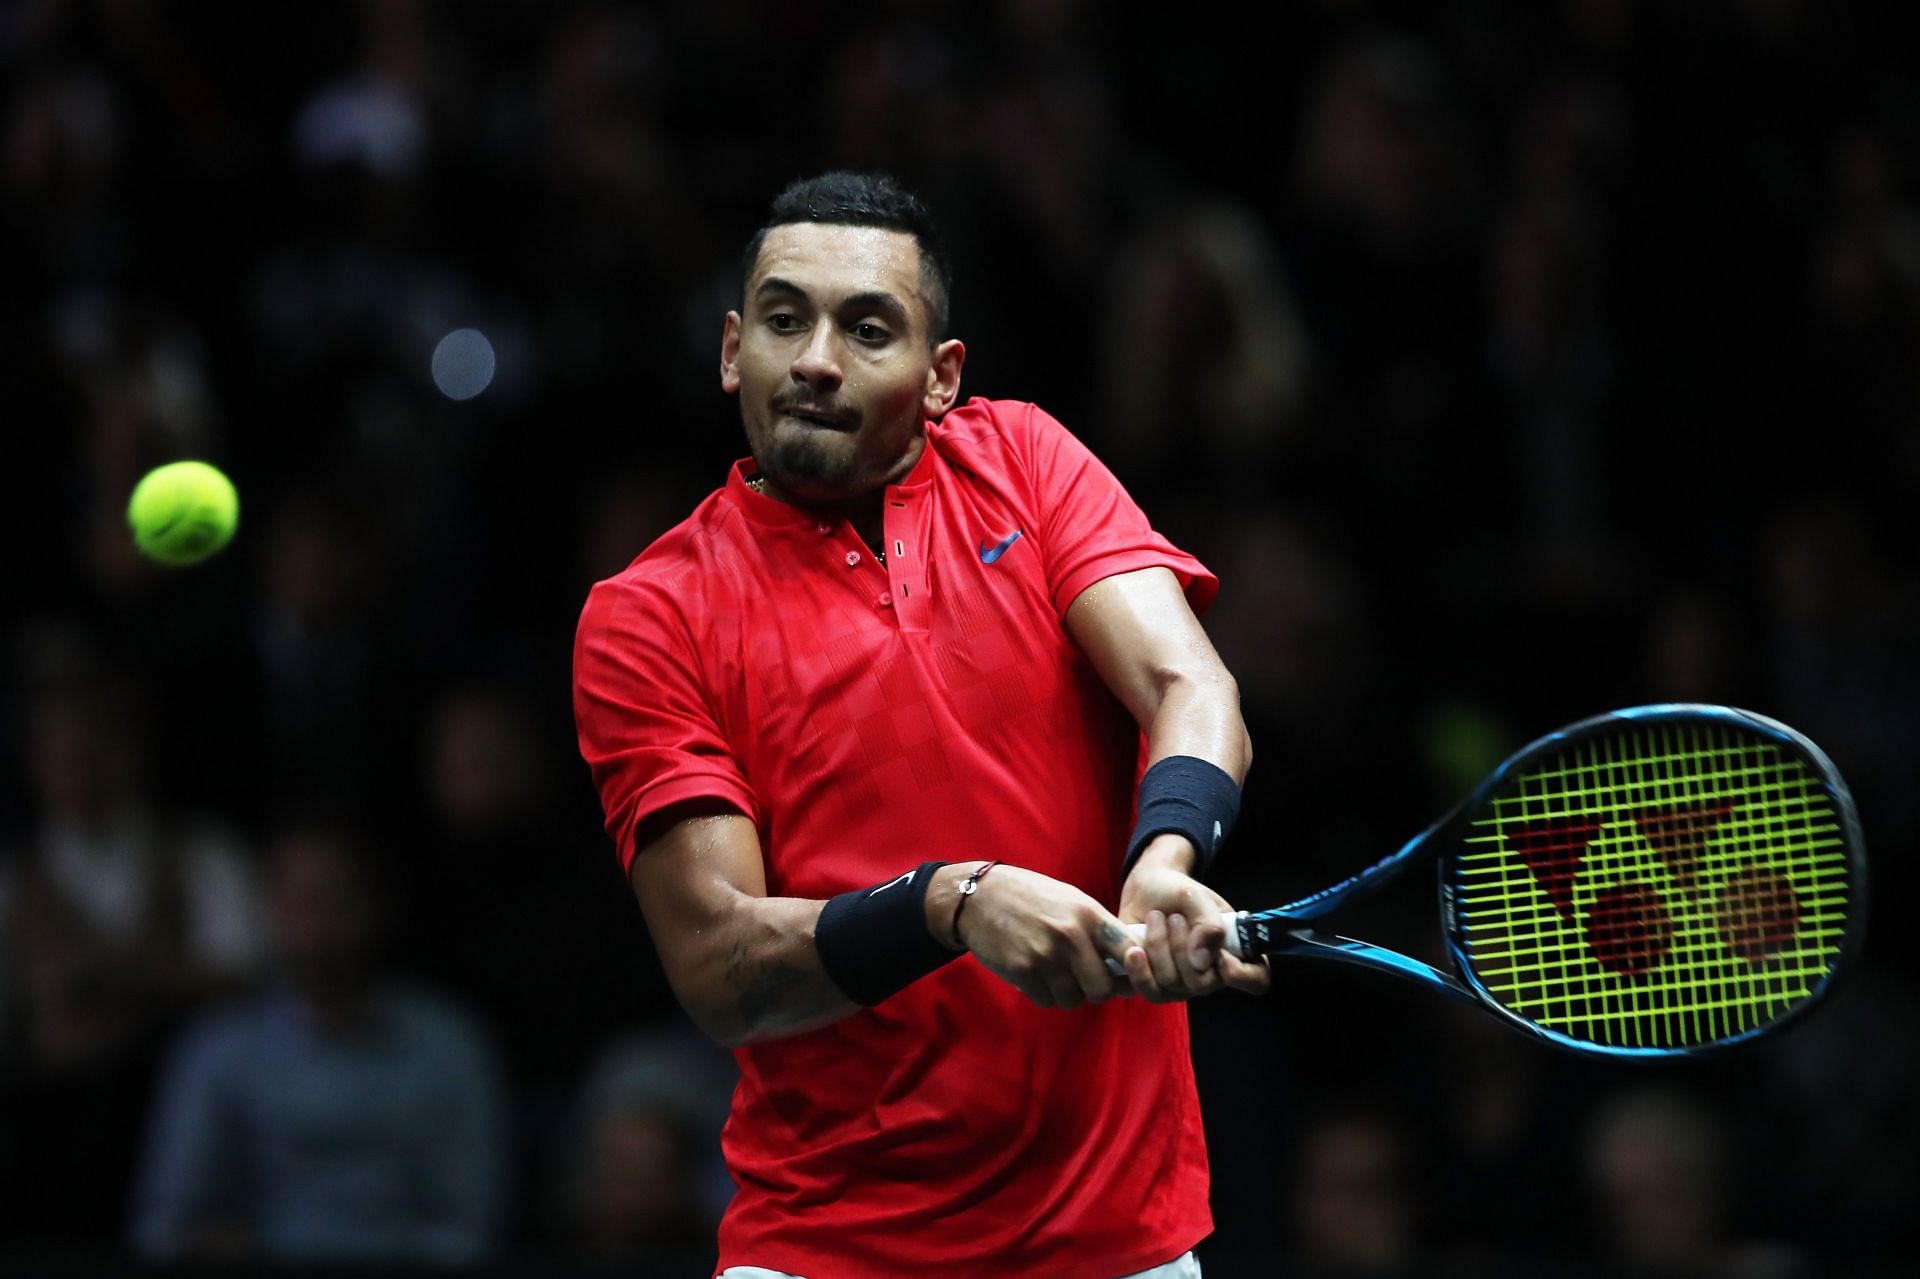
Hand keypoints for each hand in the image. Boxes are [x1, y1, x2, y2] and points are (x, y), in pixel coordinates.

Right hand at [946, 863, 1133, 1009]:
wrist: (981, 896)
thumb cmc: (1032, 897)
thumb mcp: (1071, 900)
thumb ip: (1098, 928)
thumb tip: (1130, 963)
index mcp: (1089, 914)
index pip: (1130, 952)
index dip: (1133, 970)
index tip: (1124, 973)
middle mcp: (1070, 935)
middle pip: (1103, 988)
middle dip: (1097, 990)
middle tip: (1086, 981)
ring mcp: (1046, 955)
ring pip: (1074, 999)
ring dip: (1069, 994)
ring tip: (1058, 976)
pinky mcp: (1022, 971)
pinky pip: (1047, 1000)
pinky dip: (1045, 994)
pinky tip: (1038, 977)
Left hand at [1118, 836, 1270, 1001]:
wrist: (1145, 889)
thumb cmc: (1179, 892)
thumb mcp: (1196, 897)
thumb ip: (1207, 924)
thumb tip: (1201, 961)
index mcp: (1234, 951)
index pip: (1256, 980)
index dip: (1243, 976)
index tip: (1223, 957)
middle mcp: (1210, 974)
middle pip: (1201, 984)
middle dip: (1182, 947)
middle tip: (1174, 917)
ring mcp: (1182, 984)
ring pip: (1171, 986)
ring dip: (1160, 948)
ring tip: (1155, 918)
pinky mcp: (1154, 984)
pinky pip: (1148, 990)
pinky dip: (1139, 968)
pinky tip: (1134, 949)